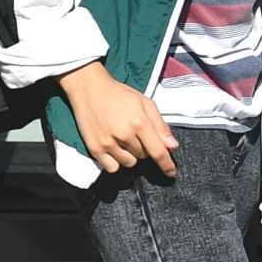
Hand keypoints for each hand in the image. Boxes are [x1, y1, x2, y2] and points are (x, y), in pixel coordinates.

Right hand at [59, 65, 177, 177]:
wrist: (89, 89)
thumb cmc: (118, 94)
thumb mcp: (145, 103)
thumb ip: (160, 125)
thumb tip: (172, 146)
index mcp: (139, 122)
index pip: (158, 151)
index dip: (167, 165)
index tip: (171, 172)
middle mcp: (124, 135)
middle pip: (143, 156)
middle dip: (144, 147)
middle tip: (134, 133)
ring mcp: (108, 143)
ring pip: (129, 163)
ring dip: (130, 155)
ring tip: (122, 139)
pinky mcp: (95, 148)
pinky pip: (112, 167)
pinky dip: (116, 161)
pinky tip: (114, 148)